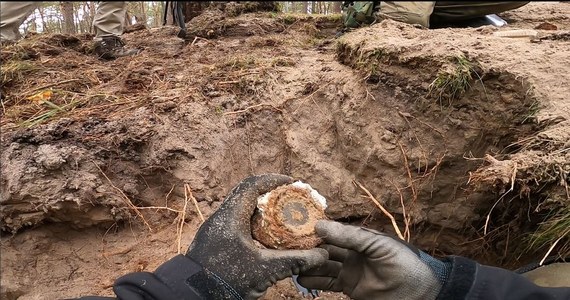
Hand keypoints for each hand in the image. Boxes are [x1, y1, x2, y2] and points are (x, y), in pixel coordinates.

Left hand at [185, 174, 327, 298]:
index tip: (292, 183)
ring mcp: (218, 229)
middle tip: (291, 200)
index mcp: (231, 215)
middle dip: (271, 196)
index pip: (253, 185)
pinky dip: (256, 225)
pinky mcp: (217, 242)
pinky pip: (239, 224)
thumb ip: (293, 261)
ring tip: (284, 218)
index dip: (274, 180)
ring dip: (263, 211)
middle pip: (249, 195)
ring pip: (244, 211)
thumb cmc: (225, 279)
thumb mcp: (264, 270)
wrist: (191, 296)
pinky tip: (269, 238)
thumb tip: (321, 255)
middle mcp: (223, 217)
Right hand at [298, 220, 450, 299]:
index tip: (296, 226)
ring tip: (290, 262)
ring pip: (322, 265)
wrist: (422, 293)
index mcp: (359, 238)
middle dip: (307, 247)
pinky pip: (327, 282)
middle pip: (324, 248)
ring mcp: (349, 271)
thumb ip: (350, 236)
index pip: (332, 231)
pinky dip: (313, 280)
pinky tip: (301, 277)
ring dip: (307, 263)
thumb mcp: (378, 245)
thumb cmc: (406, 264)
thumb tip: (319, 225)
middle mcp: (352, 253)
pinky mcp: (349, 288)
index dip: (315, 229)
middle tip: (288, 246)